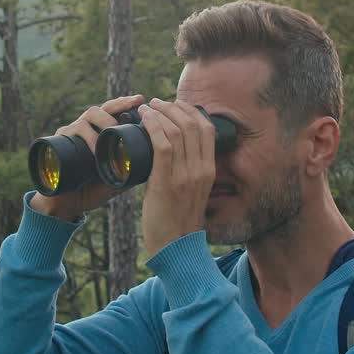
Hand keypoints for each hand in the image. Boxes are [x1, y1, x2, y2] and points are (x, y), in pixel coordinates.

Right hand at [28, 94, 145, 220]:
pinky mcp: (57, 142)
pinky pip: (71, 132)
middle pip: (102, 108)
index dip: (126, 104)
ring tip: (115, 129)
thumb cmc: (90, 189)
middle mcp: (85, 129)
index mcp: (99, 134)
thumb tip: (155, 164)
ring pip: (88, 115)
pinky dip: (86, 138)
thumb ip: (131, 171)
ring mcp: (71, 134)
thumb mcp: (116, 180)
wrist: (66, 204)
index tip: (141, 99)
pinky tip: (95, 148)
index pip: (113, 113)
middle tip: (134, 104)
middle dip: (119, 104)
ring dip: (104, 120)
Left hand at [138, 98, 215, 256]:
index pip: (206, 129)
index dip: (190, 111)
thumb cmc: (177, 223)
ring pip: (177, 130)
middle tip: (157, 103)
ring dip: (161, 112)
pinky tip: (145, 118)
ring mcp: (185, 175)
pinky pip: (163, 144)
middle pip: (192, 124)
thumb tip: (169, 156)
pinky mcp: (167, 181)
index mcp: (209, 170)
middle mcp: (201, 170)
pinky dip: (153, 125)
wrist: (176, 250)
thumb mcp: (191, 194)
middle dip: (173, 107)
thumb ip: (186, 174)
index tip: (174, 106)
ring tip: (147, 107)